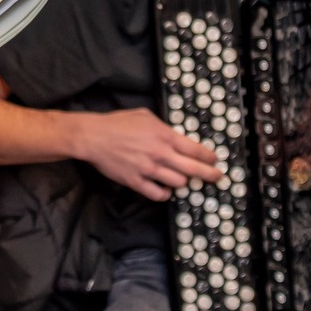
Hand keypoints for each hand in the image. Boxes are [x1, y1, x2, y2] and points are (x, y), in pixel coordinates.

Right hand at [71, 109, 221, 201]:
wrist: (94, 137)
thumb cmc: (118, 123)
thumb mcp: (145, 116)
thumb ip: (163, 127)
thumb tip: (174, 136)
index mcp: (165, 136)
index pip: (195, 150)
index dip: (209, 157)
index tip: (214, 161)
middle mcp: (161, 154)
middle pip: (193, 169)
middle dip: (209, 175)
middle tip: (216, 178)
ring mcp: (149, 170)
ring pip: (178, 183)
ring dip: (183, 182)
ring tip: (183, 180)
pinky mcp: (137, 182)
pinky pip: (158, 194)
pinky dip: (165, 193)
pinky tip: (165, 189)